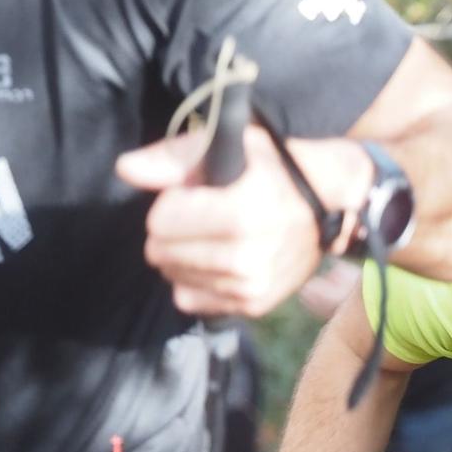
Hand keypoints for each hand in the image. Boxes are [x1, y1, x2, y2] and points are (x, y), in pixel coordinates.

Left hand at [116, 128, 374, 318]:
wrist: (326, 205)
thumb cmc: (271, 168)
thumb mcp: (227, 146)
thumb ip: (172, 158)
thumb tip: (126, 170)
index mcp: (241, 213)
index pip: (161, 222)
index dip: (170, 202)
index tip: (196, 194)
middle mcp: (247, 257)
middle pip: (162, 253)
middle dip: (171, 232)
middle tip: (202, 216)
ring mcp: (251, 286)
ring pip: (173, 279)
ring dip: (181, 257)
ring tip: (211, 236)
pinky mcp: (253, 305)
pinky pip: (190, 301)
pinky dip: (195, 281)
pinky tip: (217, 260)